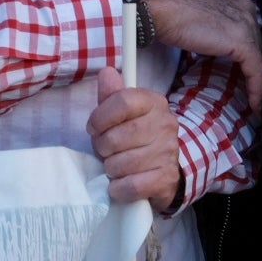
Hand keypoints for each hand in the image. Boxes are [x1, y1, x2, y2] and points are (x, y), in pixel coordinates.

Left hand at [87, 66, 181, 211]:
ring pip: (121, 163)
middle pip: (117, 136)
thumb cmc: (137, 138)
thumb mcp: (123, 114)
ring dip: (110, 169)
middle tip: (105, 150)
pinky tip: (119, 184)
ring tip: (115, 166)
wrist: (164, 170)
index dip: (100, 116)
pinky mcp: (166, 179)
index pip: (122, 101)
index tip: (93, 127)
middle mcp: (165, 124)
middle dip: (102, 147)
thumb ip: (112, 95)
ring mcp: (168, 152)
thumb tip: (106, 72)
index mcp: (153, 102)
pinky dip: (118, 188)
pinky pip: (131, 186)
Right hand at [136, 0, 261, 113]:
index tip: (243, 75)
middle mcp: (246, 9)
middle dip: (252, 68)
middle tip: (247, 91)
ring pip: (259, 61)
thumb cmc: (165, 6)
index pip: (250, 32)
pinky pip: (257, 72)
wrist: (156, 3)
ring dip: (256, 83)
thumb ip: (209, 25)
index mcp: (235, 0)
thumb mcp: (195, 14)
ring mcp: (246, 24)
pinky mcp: (242, 43)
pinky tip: (255, 107)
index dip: (247, 56)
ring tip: (253, 104)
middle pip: (257, 45)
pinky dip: (257, 91)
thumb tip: (207, 41)